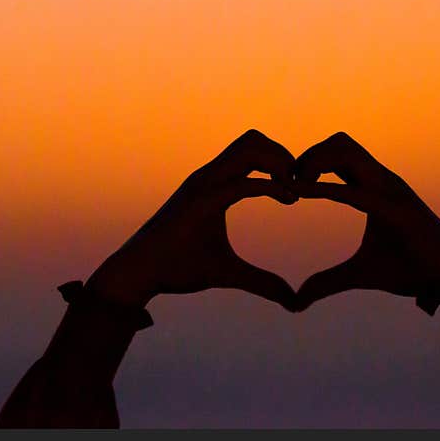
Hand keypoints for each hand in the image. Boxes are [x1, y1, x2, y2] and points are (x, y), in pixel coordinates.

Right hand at [86, 130, 298, 310]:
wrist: (139, 274)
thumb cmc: (177, 270)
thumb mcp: (229, 275)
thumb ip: (262, 283)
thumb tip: (292, 301)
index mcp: (214, 185)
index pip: (253, 153)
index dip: (282, 165)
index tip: (298, 193)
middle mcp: (209, 177)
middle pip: (253, 139)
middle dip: (284, 155)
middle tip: (300, 185)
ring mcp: (203, 185)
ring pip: (249, 147)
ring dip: (279, 162)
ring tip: (293, 189)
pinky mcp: (201, 200)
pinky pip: (243, 181)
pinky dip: (271, 186)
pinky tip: (288, 199)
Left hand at [293, 132, 439, 310]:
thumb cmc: (411, 271)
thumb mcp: (358, 275)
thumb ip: (327, 282)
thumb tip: (298, 300)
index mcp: (373, 188)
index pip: (337, 156)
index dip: (308, 164)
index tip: (284, 186)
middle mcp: (381, 181)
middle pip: (339, 142)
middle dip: (308, 154)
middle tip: (286, 182)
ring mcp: (390, 189)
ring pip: (346, 150)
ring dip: (314, 162)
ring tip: (295, 186)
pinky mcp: (395, 206)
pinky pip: (354, 189)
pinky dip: (325, 187)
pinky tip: (302, 192)